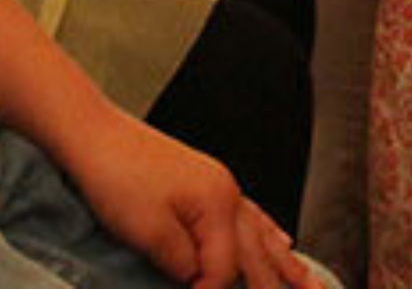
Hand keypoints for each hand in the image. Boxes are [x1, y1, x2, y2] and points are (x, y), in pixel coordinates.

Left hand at [61, 107, 319, 286]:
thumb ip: (183, 262)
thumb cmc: (118, 178)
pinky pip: (252, 215)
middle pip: (258, 253)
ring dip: (288, 265)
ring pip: (264, 235)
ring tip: (313, 286)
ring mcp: (221, 187)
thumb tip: (202, 281)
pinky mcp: (208, 184)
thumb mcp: (148, 231)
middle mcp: (228, 194)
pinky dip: (270, 234)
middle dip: (277, 287)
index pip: (226, 270)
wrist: (98, 137)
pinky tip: (283, 242)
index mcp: (217, 205)